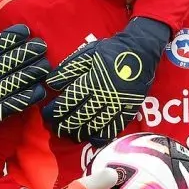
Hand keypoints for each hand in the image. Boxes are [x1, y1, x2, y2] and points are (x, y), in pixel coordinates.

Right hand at [0, 24, 49, 155]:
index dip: (12, 37)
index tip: (26, 30)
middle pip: (10, 61)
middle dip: (28, 52)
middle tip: (42, 45)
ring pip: (16, 80)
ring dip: (33, 72)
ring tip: (46, 65)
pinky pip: (16, 102)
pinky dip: (29, 96)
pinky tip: (40, 89)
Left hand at [42, 17, 170, 145]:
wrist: (141, 49)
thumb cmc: (111, 50)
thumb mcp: (87, 53)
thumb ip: (69, 69)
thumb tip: (51, 84)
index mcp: (93, 79)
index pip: (70, 99)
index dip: (56, 110)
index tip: (47, 115)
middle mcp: (104, 94)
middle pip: (81, 115)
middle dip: (66, 124)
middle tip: (55, 129)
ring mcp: (118, 103)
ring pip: (97, 123)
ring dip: (82, 131)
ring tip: (71, 135)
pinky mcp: (130, 107)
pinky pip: (117, 125)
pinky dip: (105, 134)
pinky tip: (94, 139)